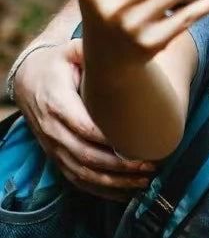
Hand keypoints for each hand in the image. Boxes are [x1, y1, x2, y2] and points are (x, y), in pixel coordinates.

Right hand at [12, 40, 154, 199]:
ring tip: (145, 180)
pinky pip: (77, 180)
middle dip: (118, 164)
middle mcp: (52, 128)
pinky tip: (126, 193)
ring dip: (114, 181)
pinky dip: (102, 190)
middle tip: (150, 164)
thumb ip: (94, 51)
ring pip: (82, 173)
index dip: (108, 139)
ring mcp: (53, 146)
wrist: (29, 79)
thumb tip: (129, 45)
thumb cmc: (59, 63)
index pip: (82, 126)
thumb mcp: (71, 51)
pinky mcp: (57, 157)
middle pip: (85, 154)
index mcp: (56, 101)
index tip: (136, 144)